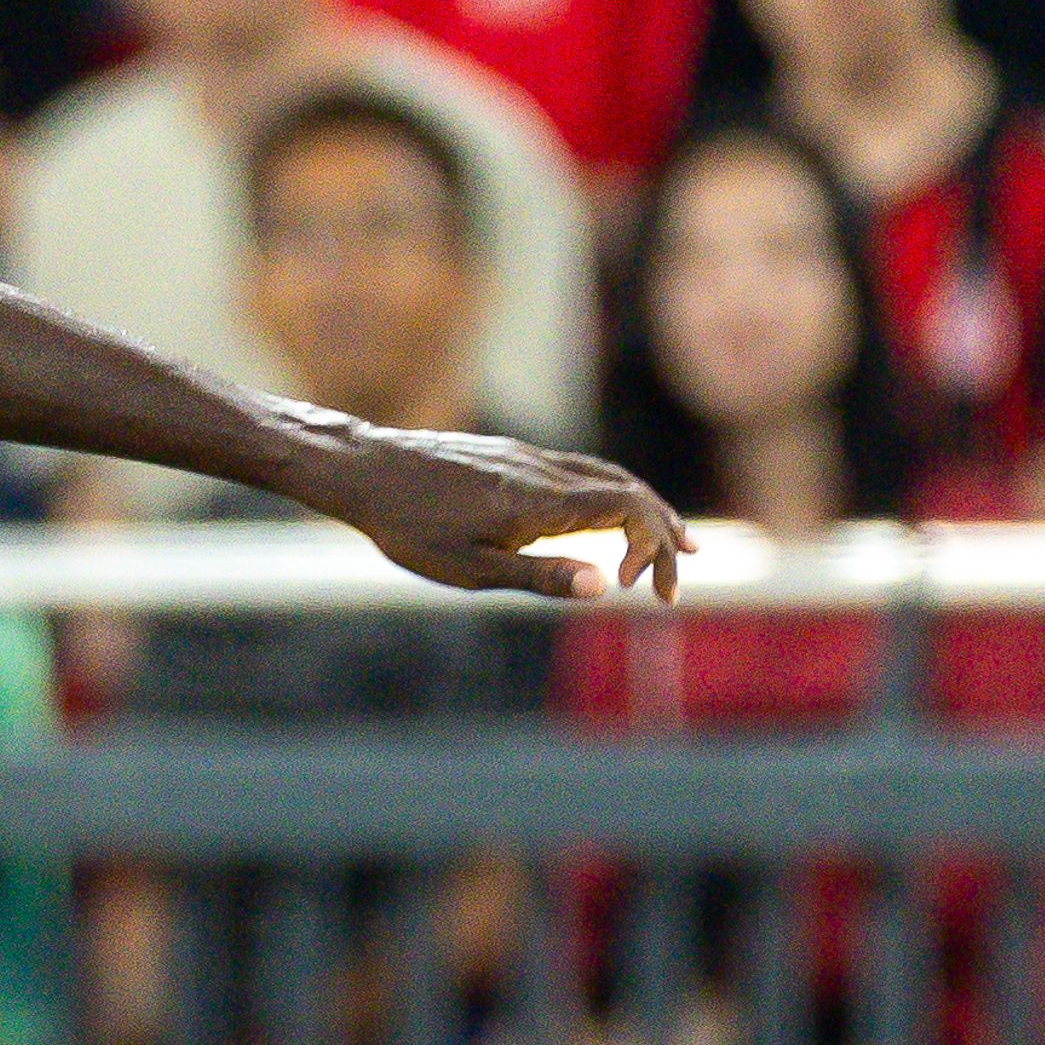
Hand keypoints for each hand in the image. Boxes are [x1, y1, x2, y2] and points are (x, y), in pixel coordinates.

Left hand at [311, 425, 688, 602]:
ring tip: (667, 544)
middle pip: (629, 489)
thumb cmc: (410, 528)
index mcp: (541, 500)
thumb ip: (541, 576)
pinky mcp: (513, 456)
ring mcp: (529, 458)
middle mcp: (544, 470)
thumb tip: (604, 587)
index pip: (628, 507)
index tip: (637, 589)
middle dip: (663, 533)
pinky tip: (607, 518)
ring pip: (606, 476)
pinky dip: (610, 495)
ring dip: (643, 510)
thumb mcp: (471, 569)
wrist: (365, 471)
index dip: (651, 545)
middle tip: (679, 578)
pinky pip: (579, 471)